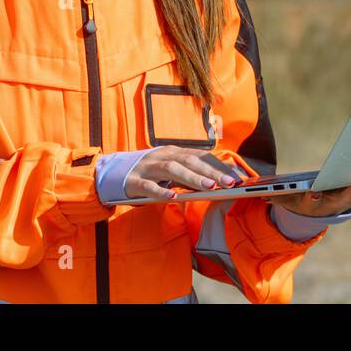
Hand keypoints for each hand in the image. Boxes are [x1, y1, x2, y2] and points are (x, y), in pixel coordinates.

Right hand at [124, 146, 243, 199]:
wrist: (113, 174)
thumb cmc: (149, 174)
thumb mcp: (171, 171)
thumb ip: (190, 174)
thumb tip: (217, 182)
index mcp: (174, 152)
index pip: (200, 156)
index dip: (219, 166)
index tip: (237, 177)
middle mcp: (162, 156)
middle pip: (190, 160)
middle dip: (211, 171)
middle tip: (230, 183)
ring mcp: (148, 167)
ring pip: (172, 169)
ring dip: (192, 178)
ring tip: (209, 187)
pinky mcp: (134, 182)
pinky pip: (148, 186)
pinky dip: (161, 191)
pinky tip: (173, 197)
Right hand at [269, 161, 350, 216]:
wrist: (315, 211)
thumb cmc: (296, 198)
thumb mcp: (283, 197)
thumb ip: (274, 193)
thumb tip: (256, 191)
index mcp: (317, 205)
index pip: (318, 203)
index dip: (318, 198)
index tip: (316, 193)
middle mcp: (338, 206)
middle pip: (349, 198)